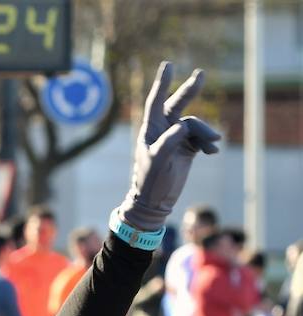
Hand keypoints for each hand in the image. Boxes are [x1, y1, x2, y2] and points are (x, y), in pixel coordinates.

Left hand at [116, 62, 220, 231]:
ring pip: (195, 125)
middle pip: (177, 105)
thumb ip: (169, 141)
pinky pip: (201, 138)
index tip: (169, 65)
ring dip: (205, 133)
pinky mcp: (187, 148)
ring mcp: (176, 138)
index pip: (155, 102)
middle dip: (189, 91)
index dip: (162, 83)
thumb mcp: (159, 160)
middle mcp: (162, 130)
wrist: (155, 202)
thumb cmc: (150, 181)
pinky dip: (208, 143)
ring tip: (213, 144)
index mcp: (150, 130)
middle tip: (200, 74)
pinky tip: (212, 152)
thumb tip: (183, 124)